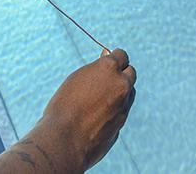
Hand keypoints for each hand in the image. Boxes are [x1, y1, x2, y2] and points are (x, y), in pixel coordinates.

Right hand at [41, 49, 136, 169]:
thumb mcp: (77, 79)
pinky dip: (115, 110)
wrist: (65, 139)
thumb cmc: (64, 105)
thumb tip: (107, 58)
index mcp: (108, 68)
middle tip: (106, 79)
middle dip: (121, 73)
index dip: (114, 58)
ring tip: (99, 99)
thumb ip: (96, 69)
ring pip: (129, 93)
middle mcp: (121, 84)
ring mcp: (124, 105)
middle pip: (131, 72)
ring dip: (120, 92)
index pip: (121, 55)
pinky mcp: (122, 123)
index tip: (108, 61)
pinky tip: (98, 115)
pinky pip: (122, 111)